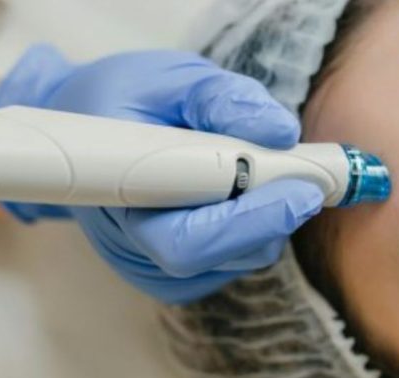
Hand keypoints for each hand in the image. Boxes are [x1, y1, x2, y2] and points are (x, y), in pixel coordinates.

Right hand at [0, 45, 324, 303]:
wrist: (87, 132)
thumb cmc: (125, 101)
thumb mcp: (170, 79)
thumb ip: (222, 99)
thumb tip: (280, 130)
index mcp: (117, 195)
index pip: (186, 238)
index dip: (248, 220)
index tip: (301, 190)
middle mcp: (131, 245)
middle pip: (218, 256)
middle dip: (272, 218)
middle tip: (311, 180)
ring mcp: (150, 268)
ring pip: (233, 261)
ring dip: (267, 219)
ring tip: (272, 172)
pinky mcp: (172, 277)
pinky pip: (232, 263)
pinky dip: (254, 229)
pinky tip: (248, 195)